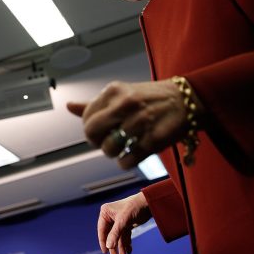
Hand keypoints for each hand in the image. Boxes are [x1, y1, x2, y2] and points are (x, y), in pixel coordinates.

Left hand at [68, 79, 197, 167]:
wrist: (185, 100)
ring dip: (114, 153)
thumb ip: (95, 104)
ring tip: (125, 146)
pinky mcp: (153, 140)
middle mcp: (125, 104)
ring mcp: (140, 122)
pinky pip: (126, 162)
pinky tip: (134, 153)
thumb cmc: (148, 98)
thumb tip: (68, 106)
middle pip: (91, 134)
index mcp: (114, 91)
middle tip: (109, 142)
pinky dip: (126, 162)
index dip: (91, 130)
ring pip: (109, 150)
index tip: (103, 131)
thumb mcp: (121, 94)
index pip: (86, 119)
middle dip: (98, 142)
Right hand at [97, 192, 151, 253]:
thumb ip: (115, 234)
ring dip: (121, 247)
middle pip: (110, 235)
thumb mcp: (123, 221)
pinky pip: (125, 236)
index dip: (103, 242)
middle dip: (113, 247)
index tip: (105, 252)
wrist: (148, 203)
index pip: (102, 230)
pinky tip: (129, 251)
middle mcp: (110, 217)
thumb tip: (108, 247)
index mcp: (105, 213)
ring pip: (118, 237)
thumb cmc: (133, 208)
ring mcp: (119, 221)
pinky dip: (127, 243)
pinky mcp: (126, 224)